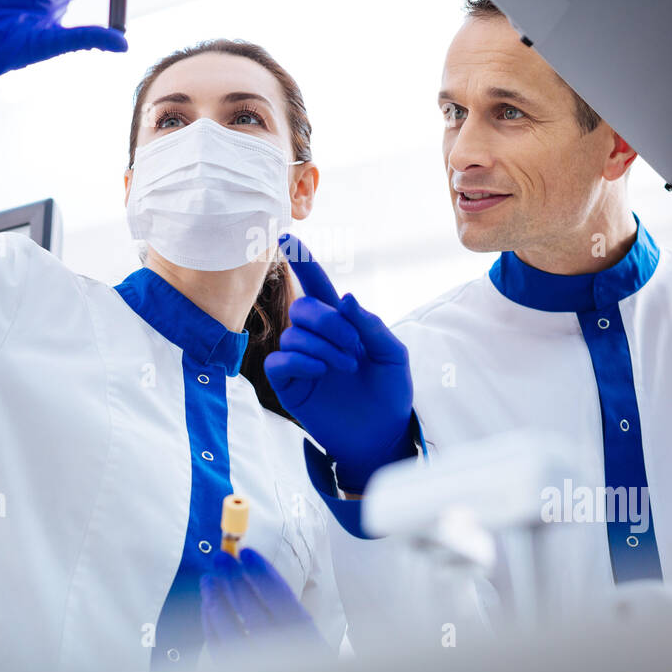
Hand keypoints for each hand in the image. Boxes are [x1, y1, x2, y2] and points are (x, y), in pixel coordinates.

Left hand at [199, 549, 327, 658]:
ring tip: (208, 579)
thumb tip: (256, 572)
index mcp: (305, 638)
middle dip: (233, 580)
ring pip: (228, 630)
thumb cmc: (306, 663)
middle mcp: (281, 652)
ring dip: (215, 600)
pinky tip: (208, 608)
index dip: (261, 572)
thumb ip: (288, 611)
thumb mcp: (308, 637)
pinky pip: (217, 648)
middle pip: (251, 610)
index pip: (280, 598)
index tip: (246, 552)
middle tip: (220, 558)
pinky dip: (210, 624)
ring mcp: (258, 664)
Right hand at [264, 234, 414, 491]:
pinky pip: (279, 361)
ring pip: (294, 333)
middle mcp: (316, 338)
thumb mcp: (393, 355)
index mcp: (341, 325)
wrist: (381, 436)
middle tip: (353, 347)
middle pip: (304, 307)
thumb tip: (345, 297)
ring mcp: (301, 361)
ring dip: (322, 346)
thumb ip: (371, 325)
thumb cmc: (390, 393)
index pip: (318, 286)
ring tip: (346, 367)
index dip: (303, 261)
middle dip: (328, 321)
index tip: (288, 236)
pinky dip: (300, 360)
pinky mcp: (288, 385)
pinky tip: (319, 371)